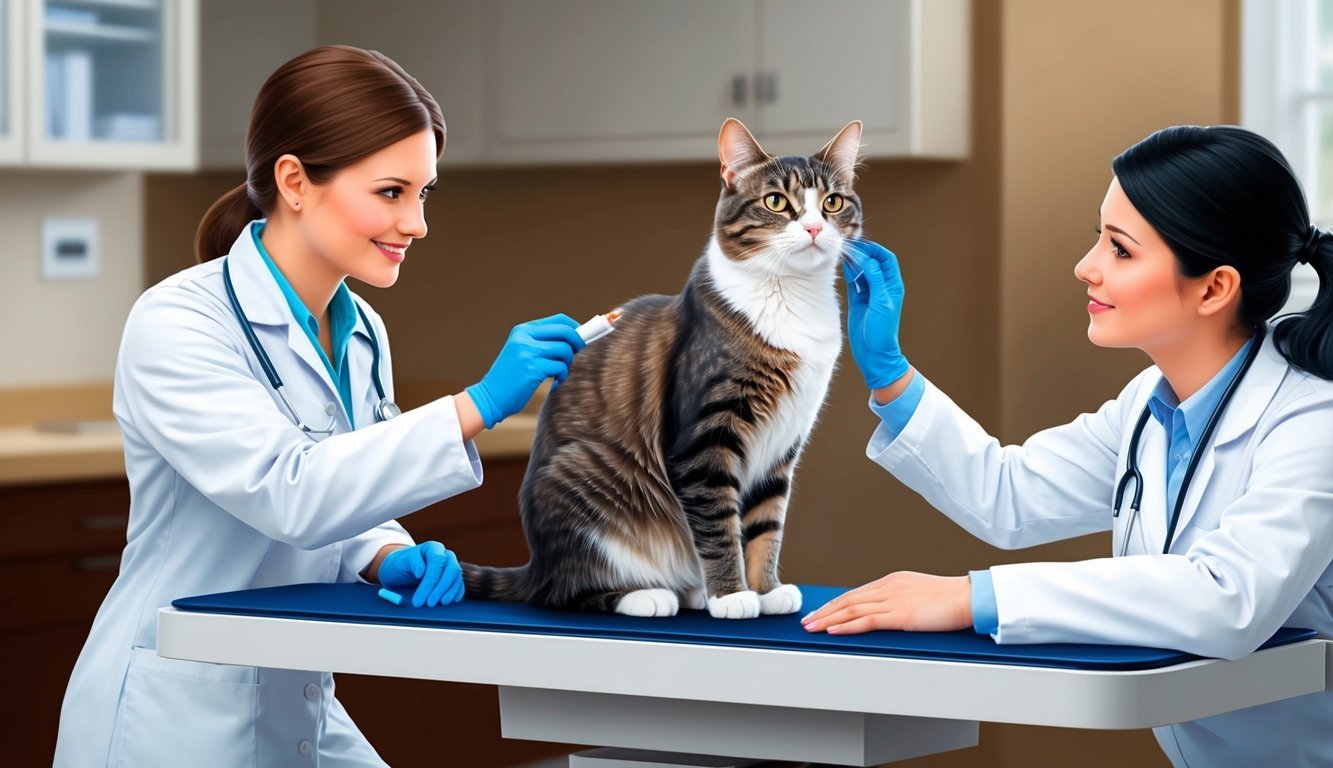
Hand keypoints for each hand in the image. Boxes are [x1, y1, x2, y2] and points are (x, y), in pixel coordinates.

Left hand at [377, 541, 463, 607]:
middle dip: (441, 588)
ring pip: (457, 578)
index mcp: (433, 548)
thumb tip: (421, 571)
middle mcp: (445, 555)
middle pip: (451, 570)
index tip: (419, 597)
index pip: (437, 562)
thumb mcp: (401, 561)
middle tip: (430, 604)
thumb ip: (412, 562)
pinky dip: (456, 593)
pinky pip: (459, 585)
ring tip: (440, 604)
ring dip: (449, 593)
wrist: (400, 569)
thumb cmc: (400, 564)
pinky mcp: (453, 577)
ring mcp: (450, 566)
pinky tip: (450, 601)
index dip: (430, 581)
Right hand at [466, 314, 584, 427]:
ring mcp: (528, 352)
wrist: (490, 396)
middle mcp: (524, 337)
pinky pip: (560, 368)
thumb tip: (576, 338)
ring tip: (558, 373)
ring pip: (565, 350)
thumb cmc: (511, 377)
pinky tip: (553, 383)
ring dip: (567, 364)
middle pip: (565, 331)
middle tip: (577, 354)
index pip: (559, 320)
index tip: (580, 337)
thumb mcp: (522, 352)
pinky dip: (561, 376)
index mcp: (523, 330)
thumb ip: (543, 343)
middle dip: (577, 343)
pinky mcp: (532, 369)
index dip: (575, 327)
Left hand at [800, 571, 971, 634]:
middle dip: (825, 611)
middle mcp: (888, 587)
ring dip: (828, 619)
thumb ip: (900, 600)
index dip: (835, 603)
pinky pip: (866, 621)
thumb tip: (887, 613)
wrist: (969, 597)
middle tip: (807, 621)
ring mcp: (893, 600)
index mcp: (892, 581)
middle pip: (847, 600)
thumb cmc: (950, 599)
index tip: (821, 611)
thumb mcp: (918, 594)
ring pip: (851, 609)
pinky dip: (847, 626)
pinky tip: (833, 630)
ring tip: (812, 627)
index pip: (856, 593)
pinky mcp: (900, 615)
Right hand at [843, 240, 908, 388]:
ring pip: (862, 270)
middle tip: (849, 246)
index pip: (886, 259)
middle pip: (873, 262)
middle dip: (863, 252)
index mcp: (892, 285)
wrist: (874, 352)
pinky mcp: (857, 299)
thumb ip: (875, 280)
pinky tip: (842, 265)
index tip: (863, 245)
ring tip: (843, 253)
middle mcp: (881, 286)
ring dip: (854, 261)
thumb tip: (868, 260)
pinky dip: (848, 272)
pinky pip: (853, 281)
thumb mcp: (881, 303)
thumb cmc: (883, 330)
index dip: (876, 250)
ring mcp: (869, 292)